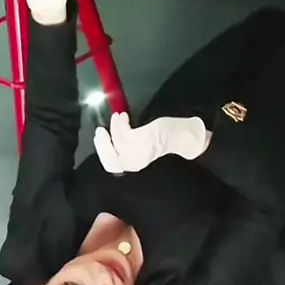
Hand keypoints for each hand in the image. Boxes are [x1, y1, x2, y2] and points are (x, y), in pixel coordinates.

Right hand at [94, 112, 208, 173]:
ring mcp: (137, 154)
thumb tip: (112, 140)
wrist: (184, 138)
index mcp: (135, 168)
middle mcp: (134, 164)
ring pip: (116, 142)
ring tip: (117, 117)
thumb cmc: (165, 142)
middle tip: (100, 130)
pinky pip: (122, 132)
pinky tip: (123, 117)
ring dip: (114, 128)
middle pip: (110, 158)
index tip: (100, 137)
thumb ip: (129, 148)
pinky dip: (120, 123)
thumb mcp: (144, 149)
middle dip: (102, 143)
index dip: (102, 152)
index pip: (112, 166)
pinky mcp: (139, 141)